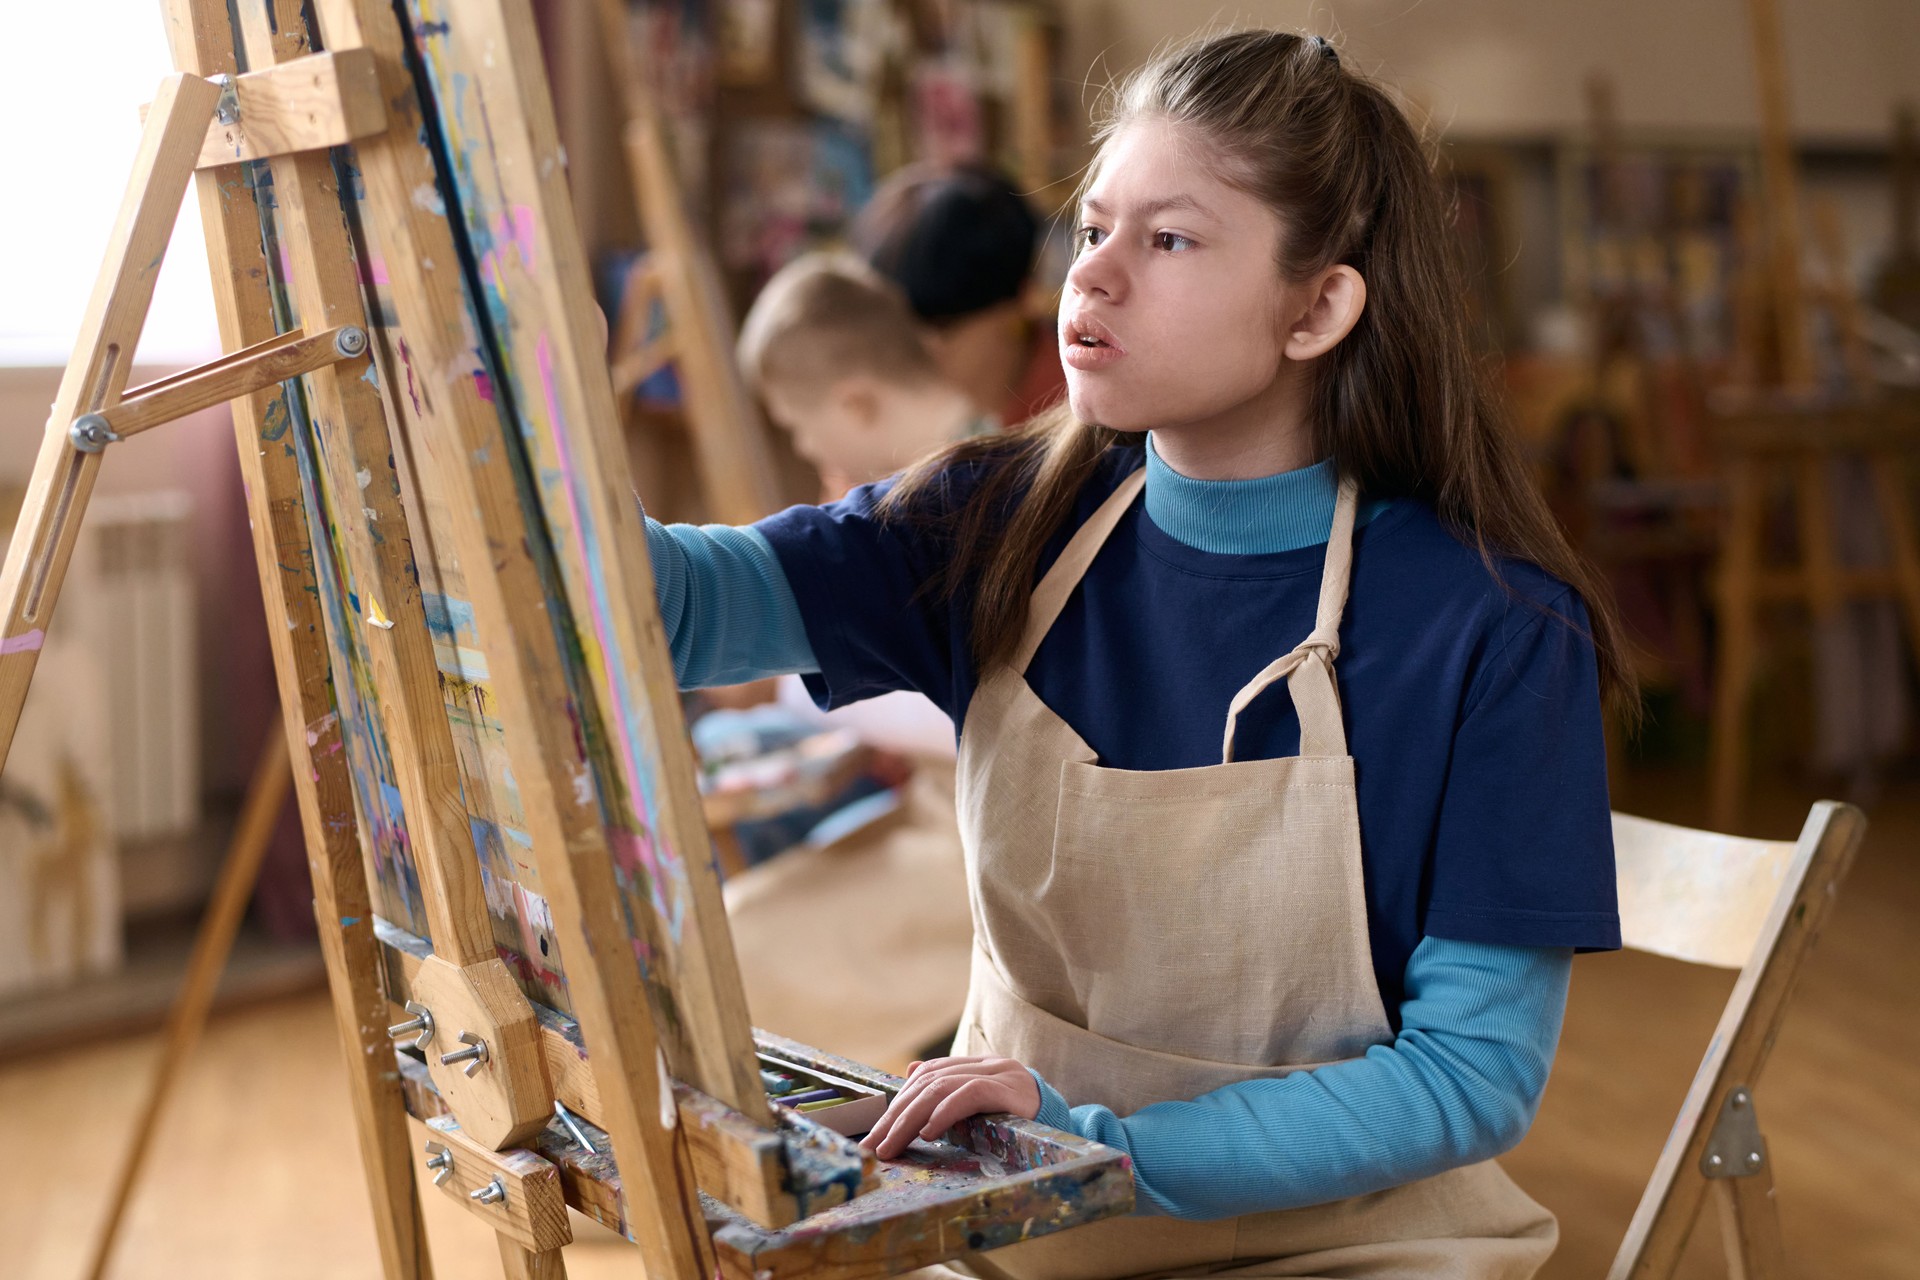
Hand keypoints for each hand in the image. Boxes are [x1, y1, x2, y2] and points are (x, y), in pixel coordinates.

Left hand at [861, 1056, 1040, 1159]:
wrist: (1069, 1126)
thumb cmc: (1024, 1122)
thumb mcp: (983, 1109)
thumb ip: (951, 1091)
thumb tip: (911, 1072)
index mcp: (979, 1065)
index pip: (929, 1076)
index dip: (899, 1102)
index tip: (877, 1134)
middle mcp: (988, 1063)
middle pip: (929, 1082)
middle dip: (897, 1115)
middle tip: (875, 1145)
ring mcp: (1000, 1073)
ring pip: (941, 1087)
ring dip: (910, 1119)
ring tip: (892, 1144)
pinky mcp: (1010, 1089)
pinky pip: (969, 1095)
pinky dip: (943, 1113)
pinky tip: (927, 1132)